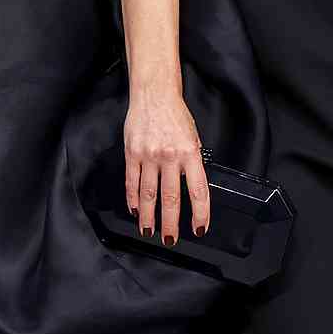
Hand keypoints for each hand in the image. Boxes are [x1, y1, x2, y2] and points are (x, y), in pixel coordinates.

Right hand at [123, 90, 208, 244]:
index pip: (198, 190)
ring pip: (148, 194)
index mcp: (190, 153)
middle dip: (171, 223)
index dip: (200, 213)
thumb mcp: (193, 138)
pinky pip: (132, 181)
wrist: (154, 94)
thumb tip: (191, 190)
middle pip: (171, 197)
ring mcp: (149, 155)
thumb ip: (192, 163)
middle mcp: (170, 156)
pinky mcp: (132, 153)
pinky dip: (133, 199)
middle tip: (170, 239)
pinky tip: (135, 210)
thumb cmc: (176, 115)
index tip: (199, 228)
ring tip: (149, 231)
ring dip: (149, 216)